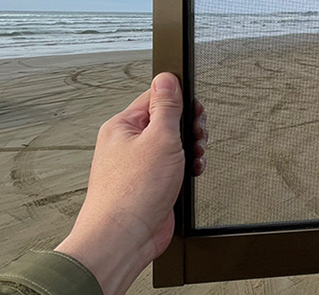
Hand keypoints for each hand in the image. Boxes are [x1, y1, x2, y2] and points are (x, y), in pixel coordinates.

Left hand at [55, 72, 206, 294]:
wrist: (123, 238)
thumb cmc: (132, 193)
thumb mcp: (159, 138)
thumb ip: (166, 107)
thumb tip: (167, 79)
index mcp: (123, 126)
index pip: (155, 98)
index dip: (180, 103)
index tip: (194, 112)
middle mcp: (128, 144)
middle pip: (167, 122)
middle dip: (189, 129)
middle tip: (195, 138)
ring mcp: (139, 166)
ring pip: (174, 146)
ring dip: (190, 150)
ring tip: (193, 159)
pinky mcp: (151, 185)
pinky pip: (174, 167)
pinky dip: (186, 169)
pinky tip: (190, 175)